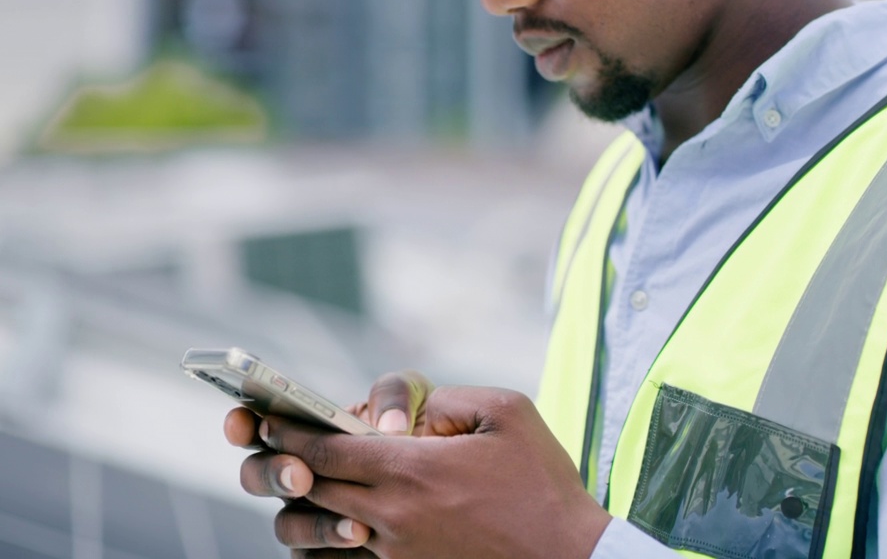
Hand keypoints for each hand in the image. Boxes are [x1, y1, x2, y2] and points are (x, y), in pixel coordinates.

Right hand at [222, 370, 433, 555]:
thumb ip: (395, 395)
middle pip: (257, 476)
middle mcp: (297, 474)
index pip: (257, 426)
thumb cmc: (419, 425)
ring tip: (355, 524)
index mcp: (304, 431)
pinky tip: (363, 539)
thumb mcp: (414, 398)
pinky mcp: (328, 549)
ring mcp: (310, 514)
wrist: (447, 476)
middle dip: (272, 474)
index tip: (243, 420)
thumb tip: (388, 425)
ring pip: (287, 526)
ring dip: (313, 524)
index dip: (241, 424)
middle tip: (300, 475)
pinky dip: (332, 550)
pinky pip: (313, 558)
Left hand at [226, 383, 610, 558]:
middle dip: (281, 464)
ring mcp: (396, 553)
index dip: (287, 432)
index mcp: (412, 470)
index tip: (265, 420)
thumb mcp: (508, 413)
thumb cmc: (543, 482)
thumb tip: (406, 408)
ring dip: (300, 506)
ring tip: (298, 484)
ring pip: (319, 532)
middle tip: (265, 445)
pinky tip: (332, 524)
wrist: (569, 557)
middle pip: (310, 490)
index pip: (324, 449)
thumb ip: (448, 397)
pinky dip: (325, 543)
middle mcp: (392, 516)